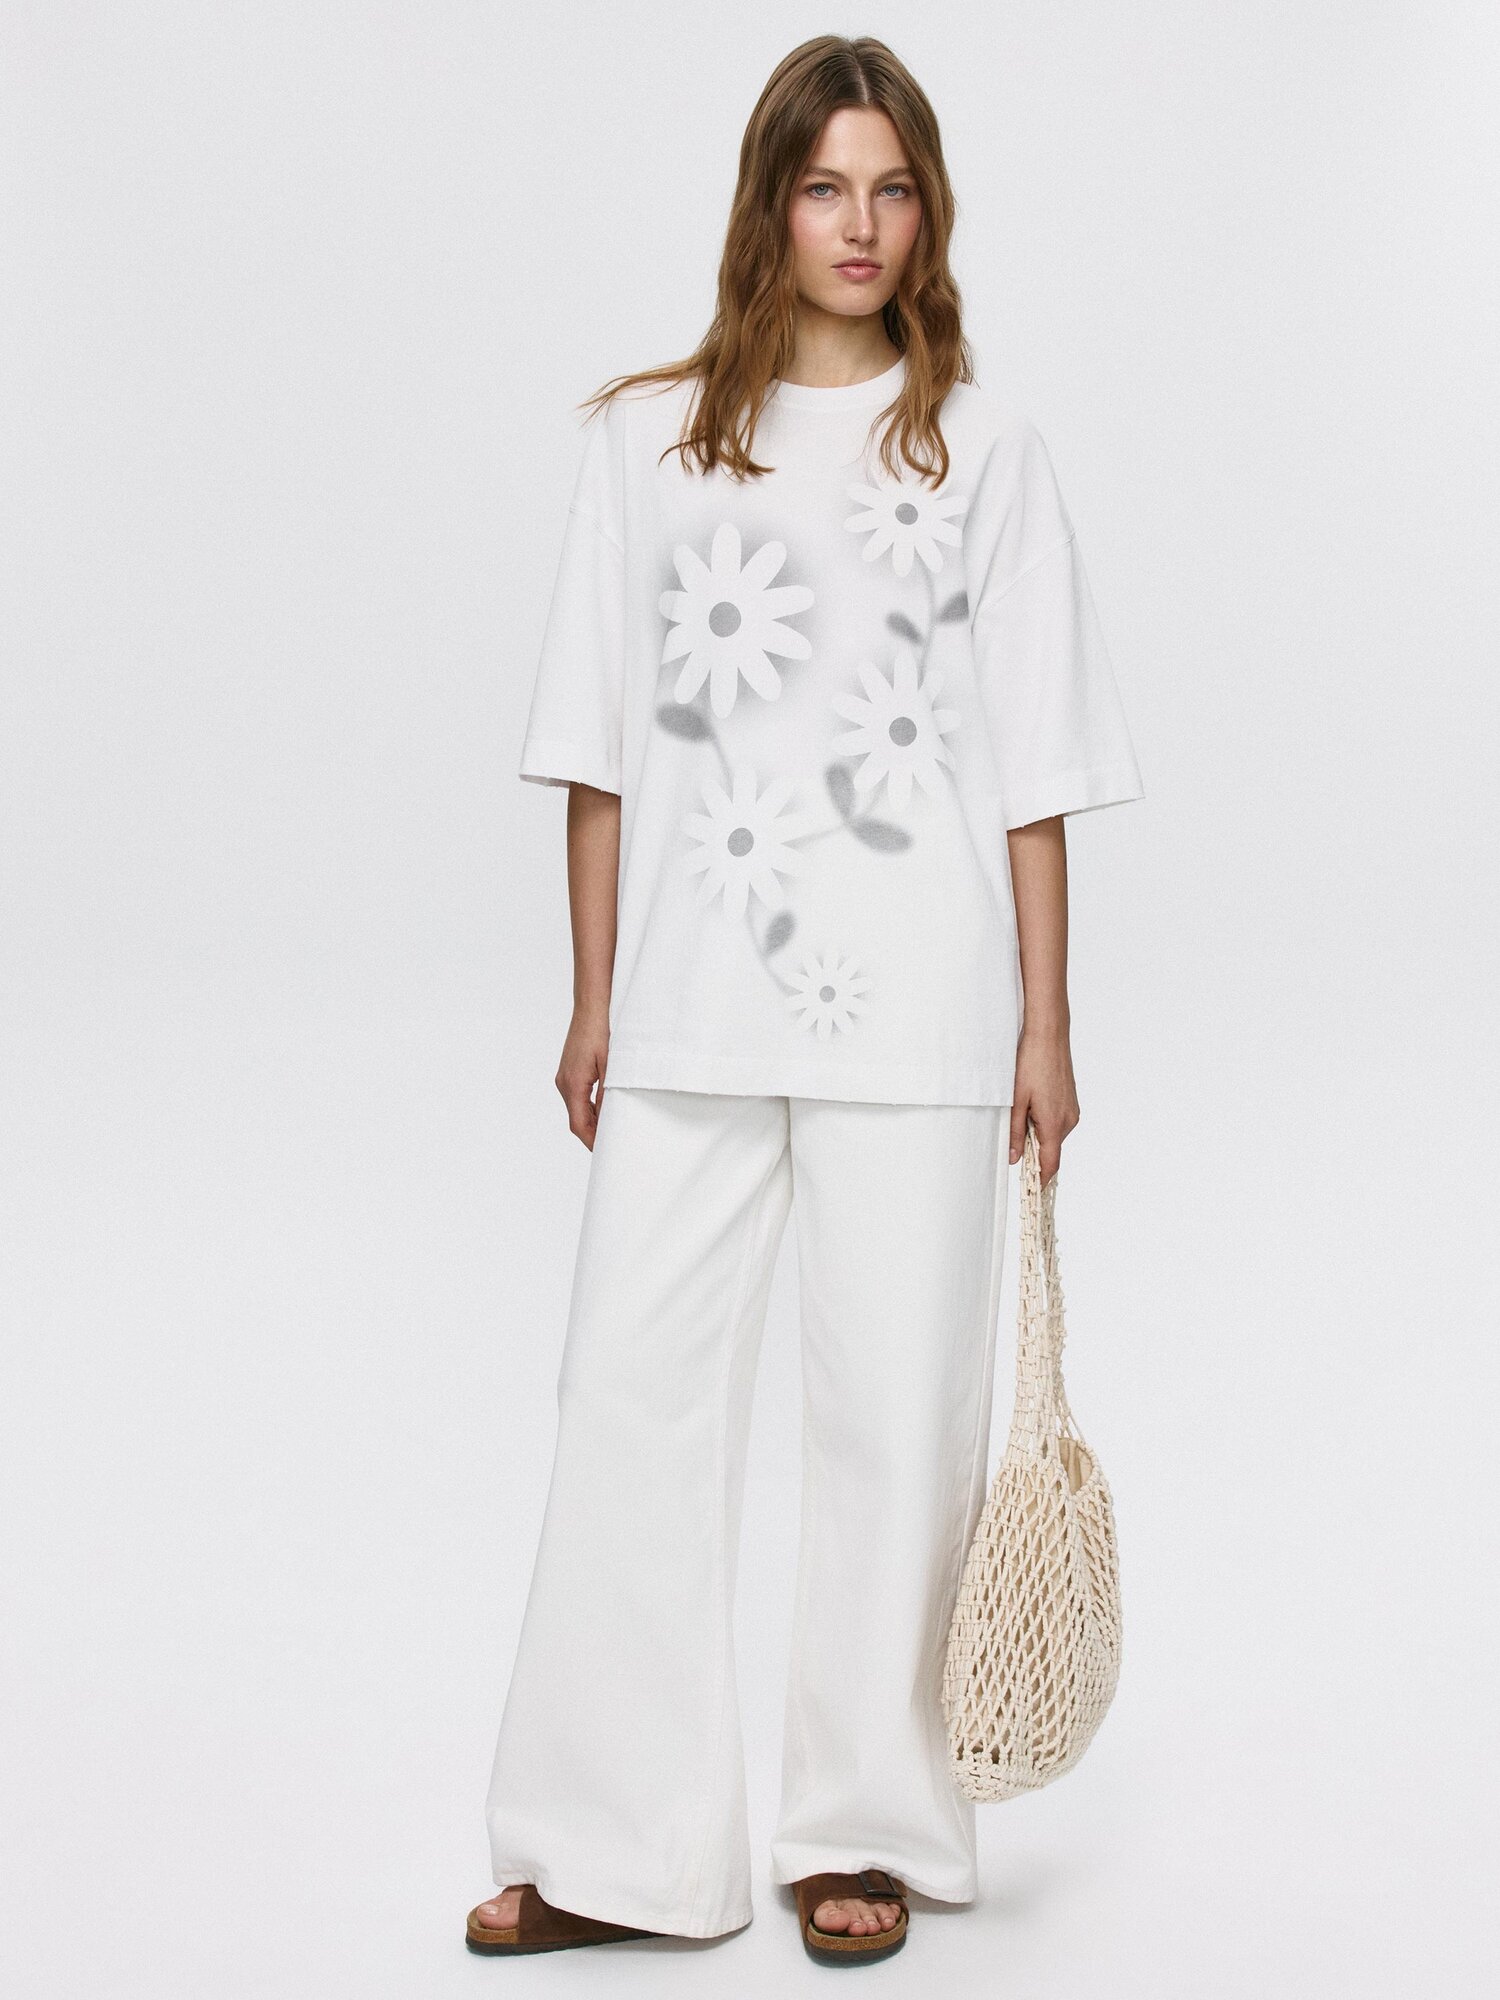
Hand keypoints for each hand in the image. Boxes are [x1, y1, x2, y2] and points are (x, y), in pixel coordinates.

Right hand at [556, 1005, 609, 1149]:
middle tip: (614, 1145)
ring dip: (593, 1121)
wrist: (591, 1007)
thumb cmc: (601, 1031)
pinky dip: (590, 1108)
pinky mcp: (569, 1071)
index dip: (593, 1142)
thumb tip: (611, 1119)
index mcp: (573, 1085)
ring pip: (577, 1109)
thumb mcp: (612, 1065)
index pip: (579, 1125)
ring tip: (613, 1129)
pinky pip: (578, 1097)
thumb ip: (610, 1093)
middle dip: (594, 1135)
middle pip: (577, 1120)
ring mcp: (564, 1077)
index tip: (607, 1153)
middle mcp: (564, 1083)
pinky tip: (605, 1107)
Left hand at [1009, 1027, 1079, 1185]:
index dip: (1041, 1180)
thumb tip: (1015, 1158)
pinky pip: (1058, 1122)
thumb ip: (1016, 1133)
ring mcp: (1072, 1110)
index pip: (1050, 1164)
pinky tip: (1032, 1105)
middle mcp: (1068, 1120)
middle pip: (1051, 1150)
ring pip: (1054, 1135)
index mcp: (1054, 1124)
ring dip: (1039, 1135)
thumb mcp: (1015, 1101)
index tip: (1032, 1191)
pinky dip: (1045, 1123)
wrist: (1048, 1036)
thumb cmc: (1030, 1064)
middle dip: (1034, 1153)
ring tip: (1021, 1112)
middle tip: (1014, 1144)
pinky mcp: (1071, 1102)